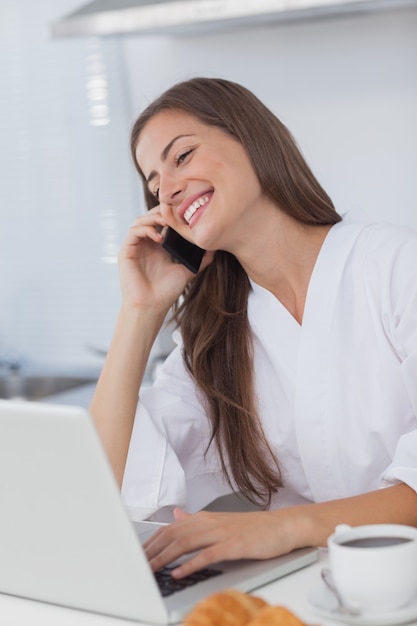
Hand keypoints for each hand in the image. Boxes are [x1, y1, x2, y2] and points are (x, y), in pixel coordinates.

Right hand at [118, 208, 213, 313]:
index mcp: (158, 246)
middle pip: (151, 217)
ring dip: (153, 218)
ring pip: (141, 221)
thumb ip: (201, 260)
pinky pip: (133, 232)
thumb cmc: (167, 292)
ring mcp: (135, 247)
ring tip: (167, 222)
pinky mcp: (126, 252)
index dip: (172, 215)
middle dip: (163, 212)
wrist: (152, 307)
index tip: (185, 215)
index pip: (162, 222)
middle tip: (176, 214)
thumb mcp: (188, 271)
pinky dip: (145, 230)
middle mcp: (146, 244)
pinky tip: (158, 236)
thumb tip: (215, 248)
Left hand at [144, 507, 297, 578]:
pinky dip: (191, 564)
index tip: (137, 555)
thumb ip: (196, 520)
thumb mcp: (220, 521)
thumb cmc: (253, 528)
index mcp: (204, 518)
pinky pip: (208, 555)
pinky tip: (179, 573)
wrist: (283, 526)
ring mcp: (222, 532)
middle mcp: (210, 522)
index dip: (151, 542)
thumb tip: (176, 514)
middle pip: (173, 535)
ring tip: (151, 570)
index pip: (170, 528)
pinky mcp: (234, 544)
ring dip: (165, 557)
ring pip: (186, 543)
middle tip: (137, 564)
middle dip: (152, 551)